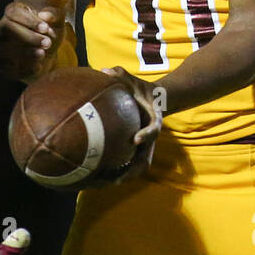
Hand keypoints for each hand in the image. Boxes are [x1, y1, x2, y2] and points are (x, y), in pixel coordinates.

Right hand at [0, 3, 63, 81]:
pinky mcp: (2, 65)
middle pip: (7, 28)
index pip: (15, 12)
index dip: (29, 21)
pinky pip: (7, 67)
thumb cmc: (48, 33)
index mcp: (13, 12)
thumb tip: (45, 16)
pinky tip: (38, 66)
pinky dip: (24, 68)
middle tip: (47, 43)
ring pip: (3, 48)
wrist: (46, 55)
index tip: (45, 28)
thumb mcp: (56, 22)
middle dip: (28, 36)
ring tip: (42, 53)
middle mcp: (2, 28)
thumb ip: (55, 15)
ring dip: (25, 51)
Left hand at [100, 66, 163, 180]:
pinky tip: (101, 178)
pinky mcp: (138, 150)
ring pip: (138, 167)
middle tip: (119, 178)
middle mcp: (150, 136)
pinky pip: (129, 165)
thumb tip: (104, 71)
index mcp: (154, 119)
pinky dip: (119, 173)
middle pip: (146, 158)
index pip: (153, 129)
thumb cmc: (139, 88)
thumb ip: (120, 75)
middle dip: (133, 169)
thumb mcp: (131, 79)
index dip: (146, 134)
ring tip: (107, 184)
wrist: (154, 99)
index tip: (136, 139)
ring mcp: (146, 146)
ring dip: (125, 177)